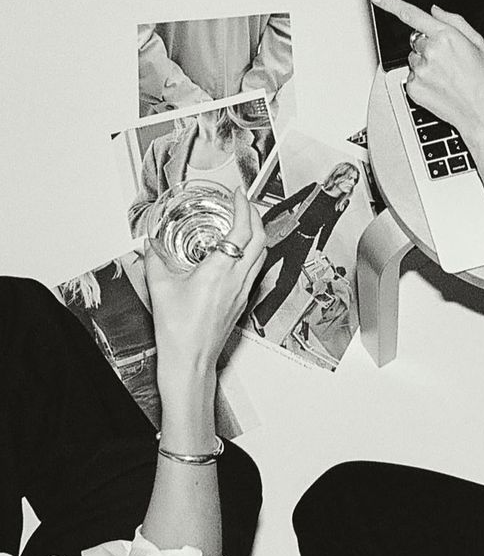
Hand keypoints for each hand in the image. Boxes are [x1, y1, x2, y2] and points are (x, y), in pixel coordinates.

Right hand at [144, 188, 265, 375]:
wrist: (190, 360)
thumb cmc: (179, 332)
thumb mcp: (160, 288)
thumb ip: (154, 261)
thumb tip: (149, 246)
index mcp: (219, 271)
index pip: (242, 230)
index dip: (244, 208)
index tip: (238, 195)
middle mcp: (237, 279)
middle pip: (260, 239)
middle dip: (255, 216)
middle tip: (244, 204)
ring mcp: (243, 291)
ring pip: (262, 254)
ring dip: (257, 234)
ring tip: (244, 223)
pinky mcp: (243, 301)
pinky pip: (255, 270)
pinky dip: (253, 253)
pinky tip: (239, 253)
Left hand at [370, 0, 483, 151]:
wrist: (483, 114)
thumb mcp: (478, 44)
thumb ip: (454, 22)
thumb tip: (434, 10)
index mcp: (446, 36)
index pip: (412, 15)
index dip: (391, 4)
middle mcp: (430, 51)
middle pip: (416, 40)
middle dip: (428, 47)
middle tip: (449, 63)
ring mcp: (420, 71)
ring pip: (413, 60)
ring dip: (425, 65)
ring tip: (447, 79)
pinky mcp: (414, 88)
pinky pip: (412, 78)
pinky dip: (423, 82)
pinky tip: (440, 89)